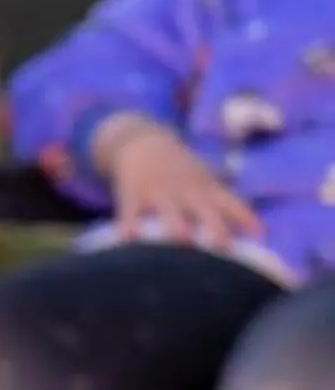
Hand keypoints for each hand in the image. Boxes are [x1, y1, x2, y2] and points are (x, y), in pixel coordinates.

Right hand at [96, 118, 261, 248]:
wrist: (142, 143)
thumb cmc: (180, 170)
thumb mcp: (206, 179)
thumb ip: (225, 203)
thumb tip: (258, 232)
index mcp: (207, 189)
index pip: (232, 203)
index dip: (246, 218)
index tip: (259, 234)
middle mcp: (187, 192)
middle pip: (205, 210)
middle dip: (215, 227)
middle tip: (223, 246)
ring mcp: (160, 193)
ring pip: (170, 211)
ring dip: (177, 225)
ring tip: (181, 239)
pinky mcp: (134, 194)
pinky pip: (132, 211)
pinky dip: (130, 224)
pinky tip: (128, 238)